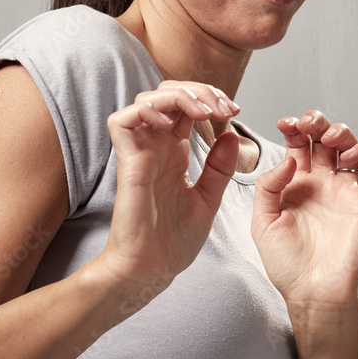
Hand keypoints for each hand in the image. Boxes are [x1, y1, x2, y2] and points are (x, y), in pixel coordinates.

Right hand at [96, 81, 240, 300]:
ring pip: (147, 99)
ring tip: (204, 111)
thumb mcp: (208, 198)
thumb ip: (219, 168)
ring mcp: (140, 151)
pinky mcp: (126, 161)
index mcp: (174, 151)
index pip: (186, 106)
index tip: (234, 110)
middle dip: (198, 90)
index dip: (209, 98)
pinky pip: (123, 120)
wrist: (153, 268)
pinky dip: (147, 111)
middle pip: (168, 93)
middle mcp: (156, 146)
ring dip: (178, 96)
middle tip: (223, 106)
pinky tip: (171, 124)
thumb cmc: (173, 242)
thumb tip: (231, 134)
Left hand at [251, 111, 357, 310]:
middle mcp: (321, 184)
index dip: (293, 127)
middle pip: (323, 139)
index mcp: (295, 185)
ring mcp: (343, 191)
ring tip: (329, 136)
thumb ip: (269, 187)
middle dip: (316, 122)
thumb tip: (290, 158)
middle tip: (307, 123)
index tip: (284, 123)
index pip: (297, 144)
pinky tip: (348, 157)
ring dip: (341, 132)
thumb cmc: (286, 265)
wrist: (312, 292)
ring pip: (349, 147)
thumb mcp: (262, 222)